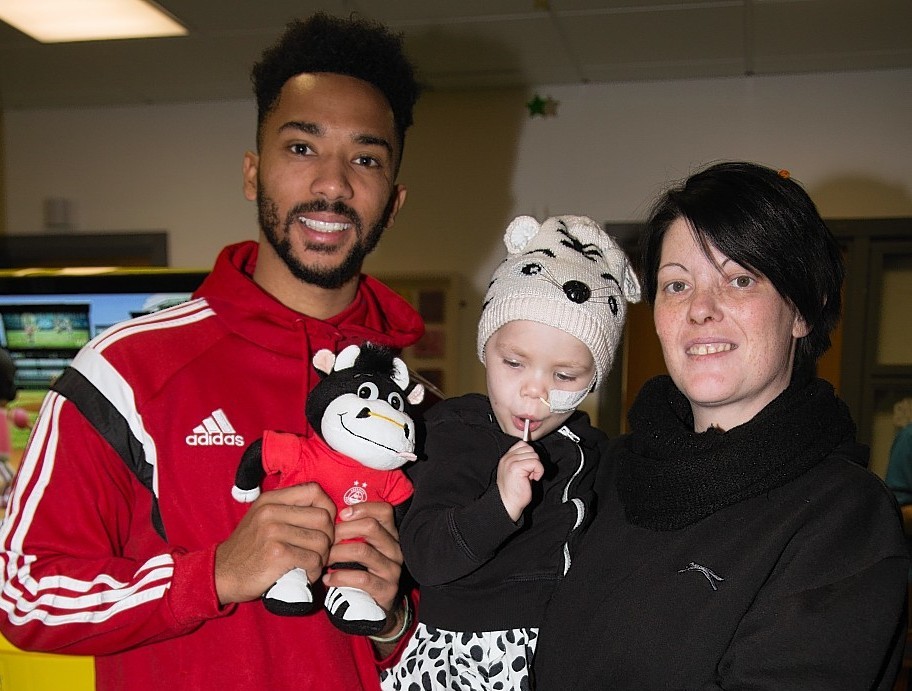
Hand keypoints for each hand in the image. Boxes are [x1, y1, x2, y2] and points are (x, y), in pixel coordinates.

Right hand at [215, 482, 336, 604]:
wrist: (222, 573)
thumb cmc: (248, 548)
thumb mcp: (262, 518)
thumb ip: (288, 509)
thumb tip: (326, 511)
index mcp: (270, 499)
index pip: (314, 491)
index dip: (327, 508)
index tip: (324, 524)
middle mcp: (271, 512)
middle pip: (323, 518)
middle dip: (328, 537)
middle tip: (319, 550)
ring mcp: (273, 532)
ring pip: (321, 541)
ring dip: (321, 558)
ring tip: (310, 564)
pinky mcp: (277, 554)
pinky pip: (312, 560)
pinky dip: (314, 571)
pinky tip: (304, 574)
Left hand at [322, 501, 401, 613]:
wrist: (375, 608)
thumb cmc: (362, 572)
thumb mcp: (362, 549)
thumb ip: (353, 532)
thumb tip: (328, 515)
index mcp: (390, 535)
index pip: (384, 511)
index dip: (362, 508)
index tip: (340, 514)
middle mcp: (395, 549)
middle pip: (371, 526)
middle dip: (343, 529)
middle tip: (326, 538)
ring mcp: (392, 570)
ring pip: (363, 550)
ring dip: (337, 553)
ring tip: (323, 559)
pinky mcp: (386, 589)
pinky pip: (361, 578)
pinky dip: (339, 577)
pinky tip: (327, 579)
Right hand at [497, 440, 543, 521]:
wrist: (507, 503)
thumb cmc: (513, 492)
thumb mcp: (517, 472)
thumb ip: (522, 461)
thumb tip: (534, 456)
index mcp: (507, 458)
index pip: (522, 444)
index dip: (530, 454)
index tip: (530, 466)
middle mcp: (508, 458)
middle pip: (530, 449)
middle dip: (534, 461)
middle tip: (530, 473)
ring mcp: (511, 462)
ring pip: (534, 455)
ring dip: (537, 467)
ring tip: (530, 476)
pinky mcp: (517, 467)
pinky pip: (535, 463)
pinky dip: (538, 471)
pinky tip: (533, 478)